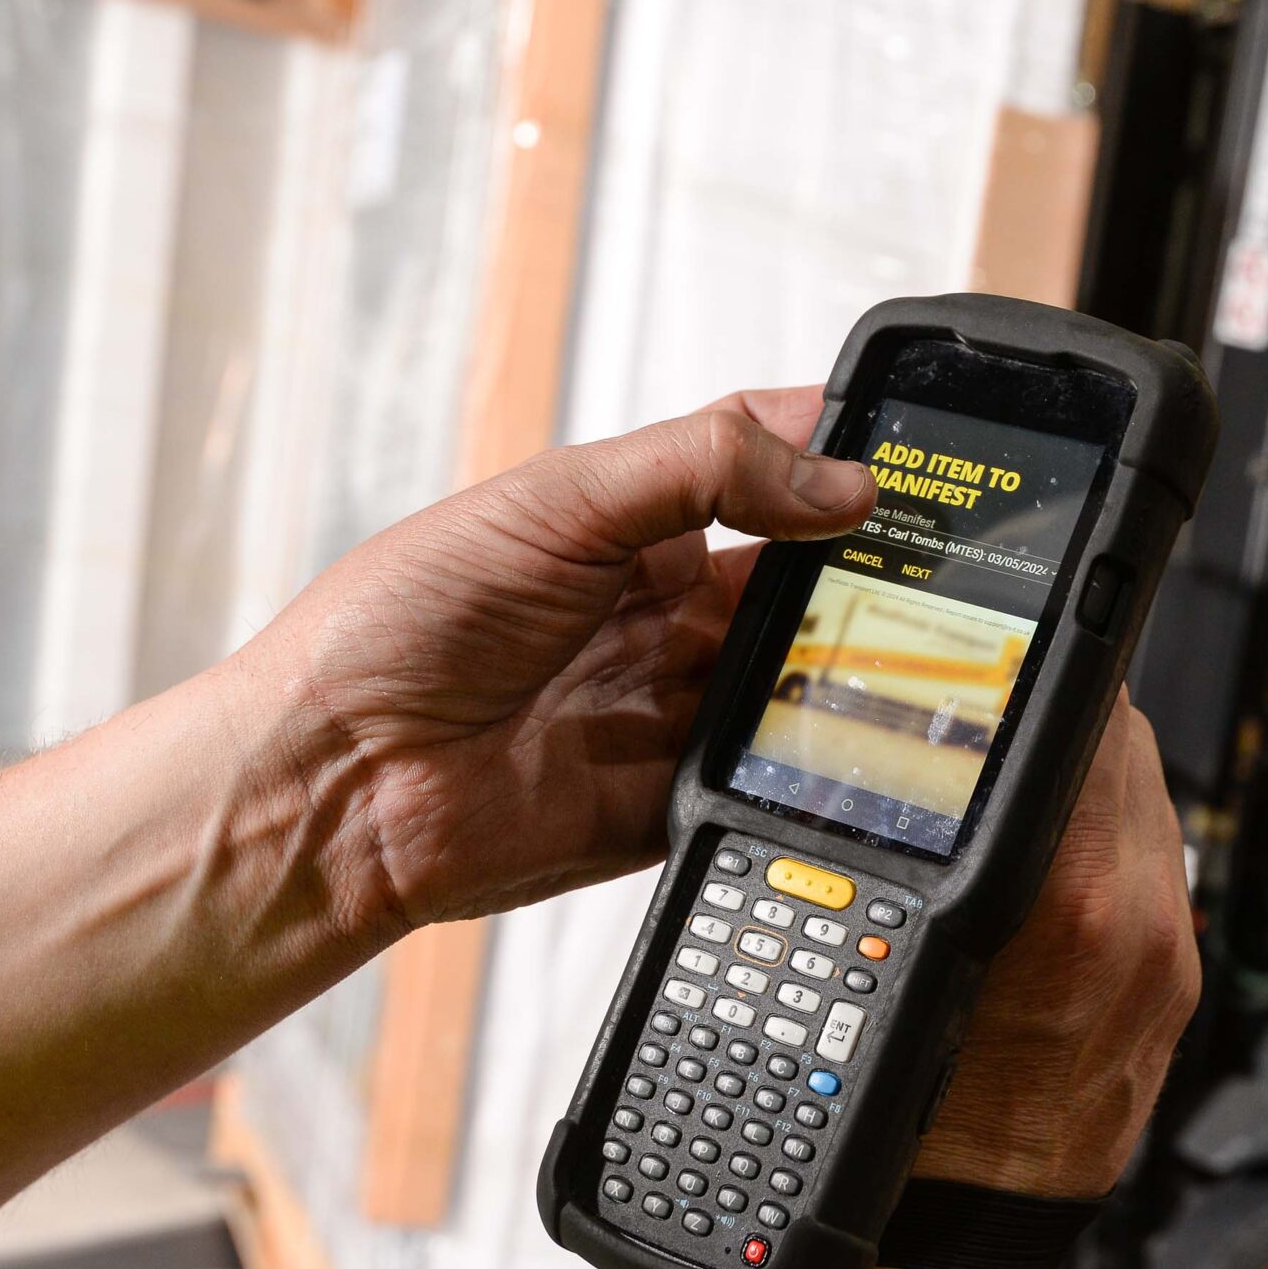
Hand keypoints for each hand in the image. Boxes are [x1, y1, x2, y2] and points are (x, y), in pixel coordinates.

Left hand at [237, 389, 874, 934]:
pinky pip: (765, 785)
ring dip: (842, 673)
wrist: (332, 784)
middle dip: (862, 577)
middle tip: (935, 570)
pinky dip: (804, 770)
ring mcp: (664, 711)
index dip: (833, 465)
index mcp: (626, 528)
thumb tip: (835, 477)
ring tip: (903, 653)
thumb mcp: (554, 503)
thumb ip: (702, 469)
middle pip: (799, 587)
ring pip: (796, 686)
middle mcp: (654, 616)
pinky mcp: (671, 803)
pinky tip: (839, 745)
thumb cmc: (397, 629)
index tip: (910, 466)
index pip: (760, 474)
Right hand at [912, 704, 1199, 1198]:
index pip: (1085, 721)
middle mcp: (1137, 924)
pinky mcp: (1176, 975)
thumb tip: (942, 730)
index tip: (1004, 640)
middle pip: (1122, 744)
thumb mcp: (884, 960)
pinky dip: (1102, 833)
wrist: (961, 1241)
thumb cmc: (905, 1127)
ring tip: (1009, 768)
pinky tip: (1044, 847)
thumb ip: (922, 844)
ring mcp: (1166, 952)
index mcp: (1065, 911)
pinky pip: (1151, 860)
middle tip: (988, 698)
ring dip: (1085, 768)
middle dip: (1056, 711)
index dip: (1043, 667)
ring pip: (1144, 796)